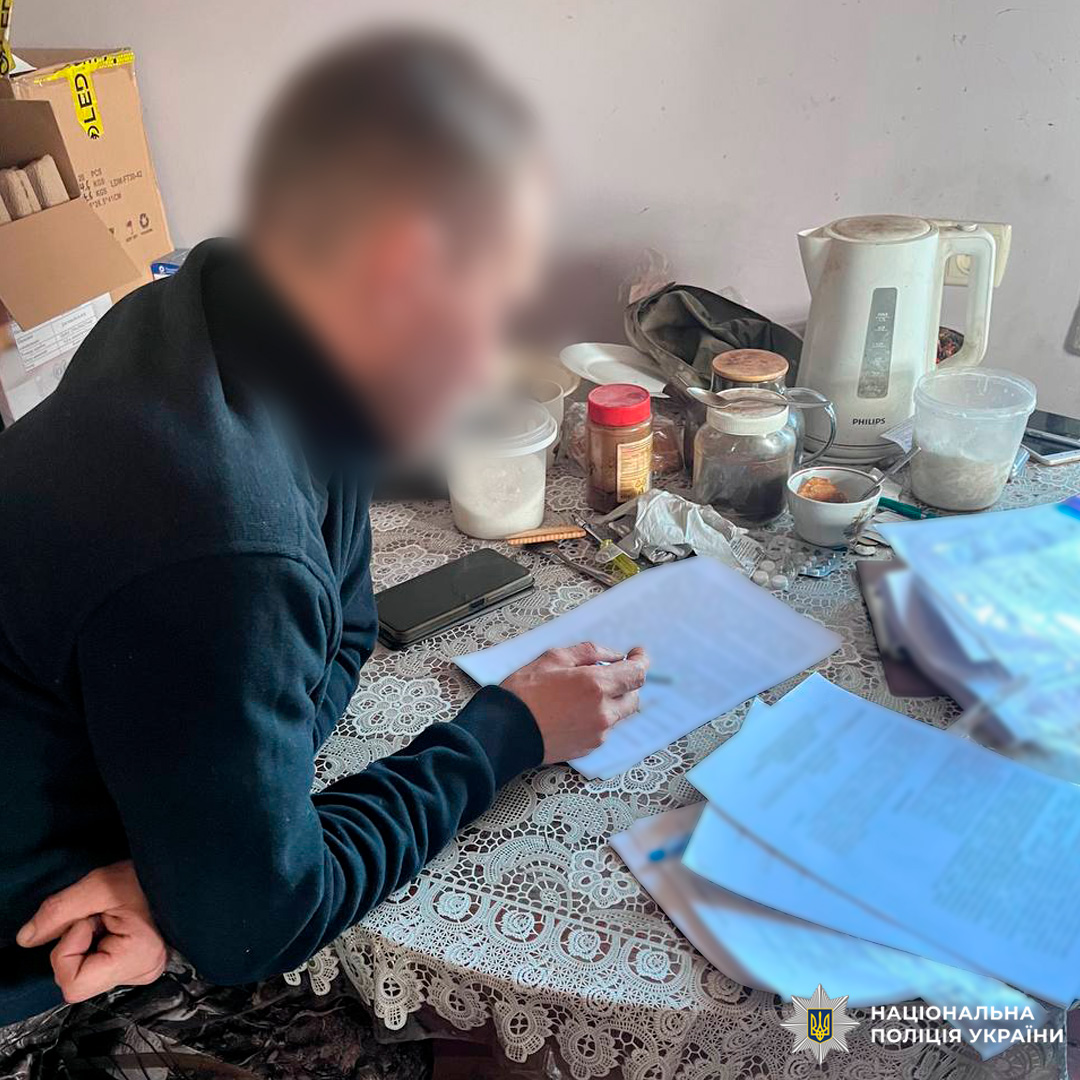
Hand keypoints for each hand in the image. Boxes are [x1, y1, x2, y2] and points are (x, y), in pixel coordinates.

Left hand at [16, 861, 166, 1002]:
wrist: (181, 867)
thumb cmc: (149, 875)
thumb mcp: (100, 885)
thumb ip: (58, 912)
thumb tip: (27, 939)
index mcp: (138, 960)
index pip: (73, 983)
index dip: (68, 949)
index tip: (89, 920)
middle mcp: (142, 973)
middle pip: (78, 979)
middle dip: (78, 944)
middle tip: (102, 915)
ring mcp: (142, 971)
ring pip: (86, 973)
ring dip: (87, 943)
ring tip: (111, 917)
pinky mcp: (138, 964)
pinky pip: (98, 966)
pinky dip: (95, 944)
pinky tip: (114, 924)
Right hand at [502, 642, 648, 763]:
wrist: (506, 730)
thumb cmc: (524, 694)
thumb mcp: (554, 657)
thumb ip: (589, 652)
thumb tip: (612, 656)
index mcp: (596, 685)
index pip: (636, 674)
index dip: (641, 661)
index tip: (638, 655)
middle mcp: (602, 711)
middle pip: (633, 696)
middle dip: (626, 682)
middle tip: (609, 672)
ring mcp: (598, 732)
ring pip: (619, 714)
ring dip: (611, 701)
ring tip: (584, 693)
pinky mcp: (589, 747)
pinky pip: (604, 729)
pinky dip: (598, 717)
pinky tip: (576, 710)